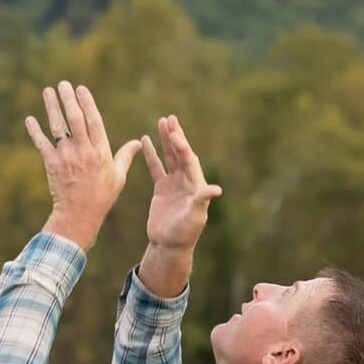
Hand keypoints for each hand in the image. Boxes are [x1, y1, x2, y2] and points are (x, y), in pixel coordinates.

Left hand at [25, 80, 139, 251]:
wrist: (79, 216)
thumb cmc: (101, 196)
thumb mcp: (118, 177)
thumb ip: (126, 156)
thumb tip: (138, 142)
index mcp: (101, 152)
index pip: (94, 121)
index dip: (87, 103)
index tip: (81, 89)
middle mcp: (84, 152)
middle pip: (75, 119)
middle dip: (68, 99)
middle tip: (63, 84)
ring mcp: (66, 158)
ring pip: (58, 127)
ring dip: (52, 107)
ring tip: (47, 91)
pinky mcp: (51, 165)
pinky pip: (42, 144)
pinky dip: (35, 131)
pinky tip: (30, 119)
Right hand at [141, 114, 222, 252]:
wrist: (169, 245)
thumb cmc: (185, 233)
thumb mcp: (195, 217)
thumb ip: (203, 201)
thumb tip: (217, 190)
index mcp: (195, 184)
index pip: (189, 159)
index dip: (182, 146)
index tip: (174, 134)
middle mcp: (186, 181)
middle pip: (181, 153)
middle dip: (176, 135)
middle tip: (171, 118)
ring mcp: (173, 184)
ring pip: (169, 156)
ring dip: (165, 140)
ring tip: (161, 121)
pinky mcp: (161, 189)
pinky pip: (156, 167)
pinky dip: (152, 154)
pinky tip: (146, 140)